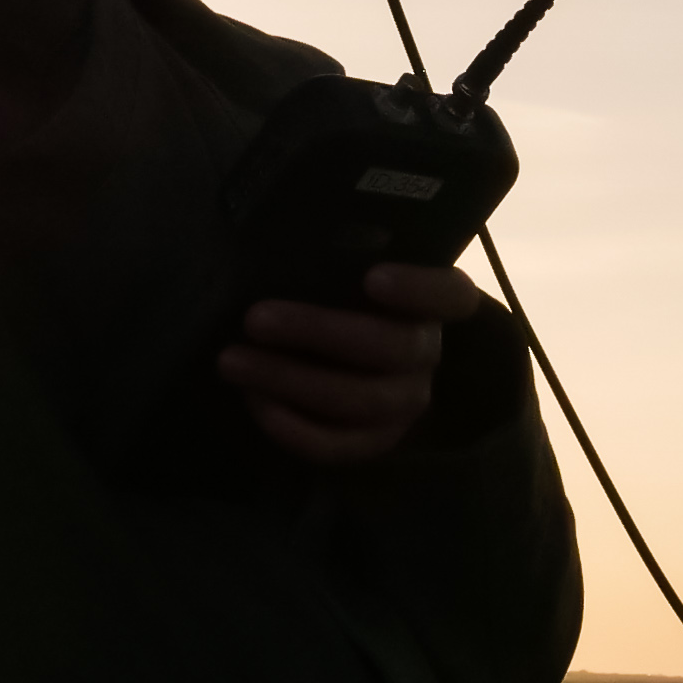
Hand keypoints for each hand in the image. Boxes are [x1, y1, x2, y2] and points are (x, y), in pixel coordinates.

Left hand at [222, 258, 483, 467]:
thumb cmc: (339, 294)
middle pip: (393, 348)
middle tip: (254, 319)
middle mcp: (426, 352)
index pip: (449, 295)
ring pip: (363, 401)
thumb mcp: (344, 268)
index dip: (418, 290)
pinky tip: (254, 402)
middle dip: (318, 332)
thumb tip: (278, 238)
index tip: (372, 278)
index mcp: (433, 302)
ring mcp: (405, 402)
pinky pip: (340, 445)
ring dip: (292, 381)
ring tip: (232, 361)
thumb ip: (330, 257)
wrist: (349, 356)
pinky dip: (294, 428)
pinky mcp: (375, 441)